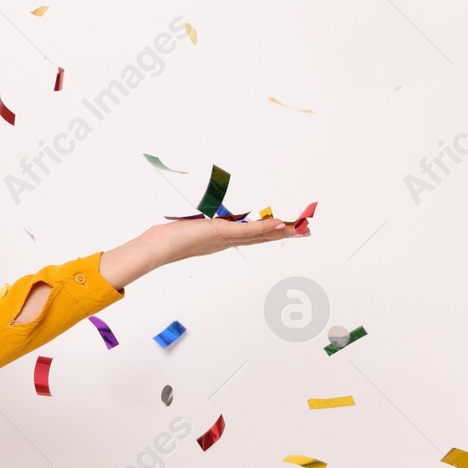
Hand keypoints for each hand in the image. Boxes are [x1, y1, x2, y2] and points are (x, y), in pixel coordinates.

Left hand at [143, 214, 305, 266]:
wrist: (161, 246)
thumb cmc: (172, 238)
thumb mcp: (192, 228)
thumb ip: (202, 226)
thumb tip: (204, 221)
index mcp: (224, 239)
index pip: (253, 236)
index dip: (272, 234)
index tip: (289, 229)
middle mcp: (228, 241)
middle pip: (262, 238)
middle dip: (285, 234)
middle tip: (306, 232)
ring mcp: (227, 238)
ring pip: (260, 235)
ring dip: (281, 231)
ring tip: (300, 229)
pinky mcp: (223, 233)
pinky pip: (248, 230)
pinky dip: (265, 228)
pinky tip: (280, 224)